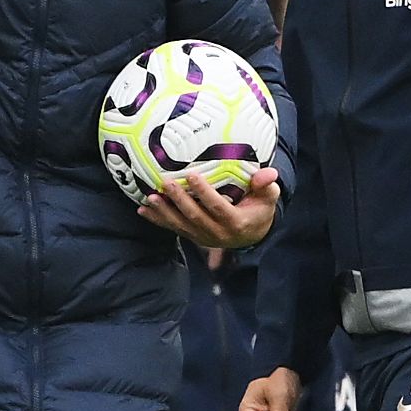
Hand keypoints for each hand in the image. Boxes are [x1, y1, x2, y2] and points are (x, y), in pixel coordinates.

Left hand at [139, 166, 279, 251]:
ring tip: (150, 197)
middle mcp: (218, 233)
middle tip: (166, 182)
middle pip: (195, 216)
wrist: (251, 235)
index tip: (191, 175)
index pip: (218, 207)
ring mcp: (203, 237)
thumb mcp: (267, 198)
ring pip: (181, 225)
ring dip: (163, 212)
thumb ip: (266, 185)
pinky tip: (143, 210)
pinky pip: (173, 229)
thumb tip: (268, 173)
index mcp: (236, 222)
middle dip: (179, 200)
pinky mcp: (192, 237)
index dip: (204, 192)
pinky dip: (157, 220)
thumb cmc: (258, 210)